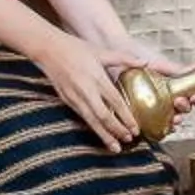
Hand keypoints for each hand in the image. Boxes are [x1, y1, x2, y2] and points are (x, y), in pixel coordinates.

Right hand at [36, 32, 141, 149]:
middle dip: (117, 130)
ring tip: (115, 147)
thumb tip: (145, 62)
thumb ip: (125, 58)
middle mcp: (86, 90)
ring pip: (92, 121)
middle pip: (104, 116)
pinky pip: (82, 118)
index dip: (126, 117)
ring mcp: (75, 97)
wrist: (48, 49)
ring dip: (104, 135)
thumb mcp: (101, 51)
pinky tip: (99, 134)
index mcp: (97, 78)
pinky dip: (93, 128)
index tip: (136, 128)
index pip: (115, 102)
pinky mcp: (67, 101)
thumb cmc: (76, 48)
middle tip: (129, 139)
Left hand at [97, 40, 194, 120]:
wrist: (113, 54)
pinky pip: (151, 128)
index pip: (189, 97)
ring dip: (175, 122)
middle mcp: (165, 100)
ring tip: (174, 118)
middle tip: (181, 103)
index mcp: (173, 87)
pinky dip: (159, 130)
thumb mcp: (157, 62)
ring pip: (169, 121)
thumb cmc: (136, 56)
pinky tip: (161, 129)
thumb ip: (174, 68)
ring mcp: (152, 109)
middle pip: (181, 111)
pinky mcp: (138, 116)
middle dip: (185, 110)